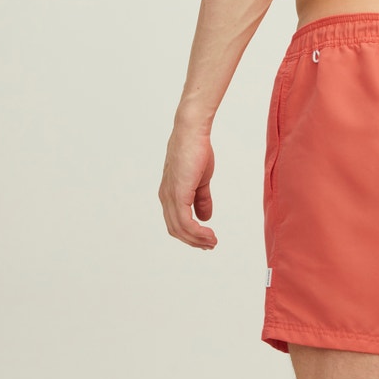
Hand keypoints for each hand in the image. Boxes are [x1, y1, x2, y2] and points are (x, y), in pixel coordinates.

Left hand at [159, 118, 216, 248]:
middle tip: (210, 245)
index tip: (206, 240)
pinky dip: (197, 232)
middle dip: (193, 241)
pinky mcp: (178, 194)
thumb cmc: (196, 150)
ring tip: (212, 242)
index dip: (190, 234)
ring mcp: (170, 197)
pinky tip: (209, 234)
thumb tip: (206, 217)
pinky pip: (185, 222)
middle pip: (176, 230)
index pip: (175, 222)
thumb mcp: (200, 180)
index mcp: (169, 194)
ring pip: (180, 229)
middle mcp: (166, 197)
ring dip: (197, 239)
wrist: (192, 133)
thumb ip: (201, 199)